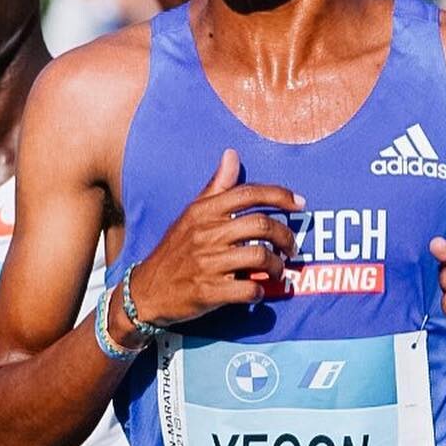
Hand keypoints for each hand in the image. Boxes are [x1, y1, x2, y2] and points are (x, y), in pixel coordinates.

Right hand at [127, 149, 302, 328]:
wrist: (146, 290)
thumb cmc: (175, 250)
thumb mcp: (190, 215)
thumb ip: (216, 187)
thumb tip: (232, 154)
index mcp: (203, 213)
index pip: (247, 194)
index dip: (279, 195)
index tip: (299, 204)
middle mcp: (205, 234)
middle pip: (261, 225)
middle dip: (285, 236)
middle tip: (291, 247)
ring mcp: (206, 264)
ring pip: (260, 257)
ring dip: (277, 266)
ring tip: (278, 271)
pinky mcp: (208, 292)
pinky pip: (248, 289)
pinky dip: (259, 291)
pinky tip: (257, 291)